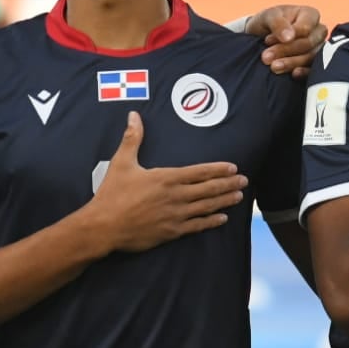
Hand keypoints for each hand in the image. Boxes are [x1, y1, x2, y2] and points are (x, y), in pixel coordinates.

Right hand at [82, 112, 246, 252]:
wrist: (104, 226)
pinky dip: (211, 222)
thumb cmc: (112, 194)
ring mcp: (175, 215)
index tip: (233, 167)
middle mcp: (175, 196)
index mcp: (166, 178)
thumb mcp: (122, 162)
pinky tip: (222, 218)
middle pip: (208, 189)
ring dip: (224, 201)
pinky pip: (196, 226)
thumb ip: (132, 139)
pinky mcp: (171, 232)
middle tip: (244, 181)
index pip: (199, 172)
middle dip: (228, 184)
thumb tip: (133, 116)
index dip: (218, 169)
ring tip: (239, 197)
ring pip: (206, 207)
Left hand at [246, 4, 326, 77]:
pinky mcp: (314, 64)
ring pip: (311, 58)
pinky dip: (304, 73)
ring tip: (273, 67)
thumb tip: (289, 37)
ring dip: (292, 63)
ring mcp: (318, 49)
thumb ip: (278, 23)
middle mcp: (318, 31)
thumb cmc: (268, 23)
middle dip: (286, 51)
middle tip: (266, 58)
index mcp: (310, 15)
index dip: (289, 35)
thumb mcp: (268, 17)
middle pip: (308, 43)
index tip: (267, 40)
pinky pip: (314, 70)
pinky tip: (293, 74)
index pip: (306, 27)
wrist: (260, 38)